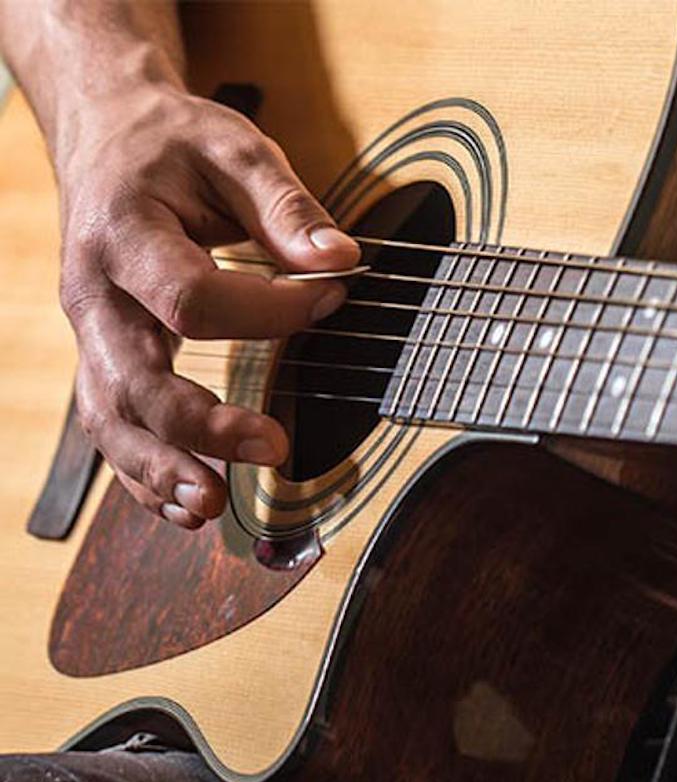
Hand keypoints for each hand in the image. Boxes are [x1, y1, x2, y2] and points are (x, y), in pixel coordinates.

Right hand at [55, 82, 359, 527]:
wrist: (108, 138)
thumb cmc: (173, 145)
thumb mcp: (235, 149)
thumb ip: (286, 206)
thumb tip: (341, 261)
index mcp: (123, 233)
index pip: (190, 298)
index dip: (264, 312)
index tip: (327, 301)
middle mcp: (94, 293)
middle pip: (133, 377)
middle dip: (199, 424)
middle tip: (271, 449)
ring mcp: (91, 333)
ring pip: (110, 416)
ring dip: (159, 468)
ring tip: (211, 505)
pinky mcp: (103, 357)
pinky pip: (112, 425)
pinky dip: (144, 472)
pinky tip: (187, 504)